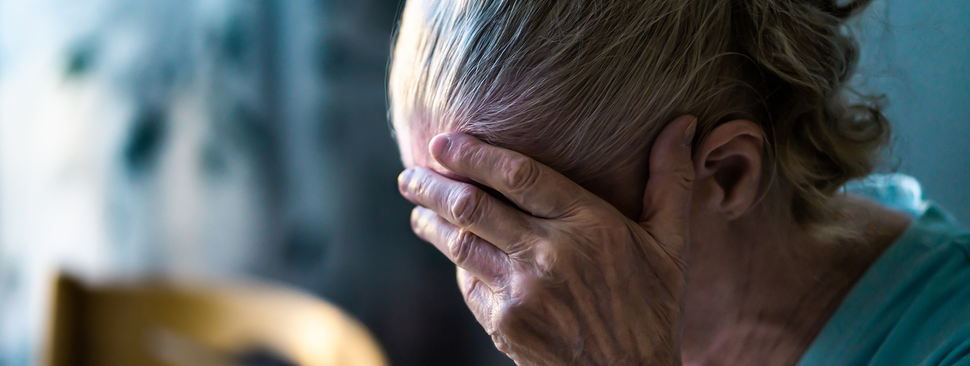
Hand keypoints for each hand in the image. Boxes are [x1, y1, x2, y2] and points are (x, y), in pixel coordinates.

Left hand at [398, 115, 696, 364]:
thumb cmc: (653, 308)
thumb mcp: (671, 245)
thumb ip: (671, 182)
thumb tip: (684, 124)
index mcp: (589, 224)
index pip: (518, 174)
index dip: (473, 153)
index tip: (443, 140)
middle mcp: (549, 254)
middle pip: (472, 205)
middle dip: (432, 184)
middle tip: (409, 173)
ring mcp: (522, 292)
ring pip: (459, 243)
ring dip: (430, 221)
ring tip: (416, 207)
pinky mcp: (504, 323)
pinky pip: (467, 283)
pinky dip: (456, 262)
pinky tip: (452, 251)